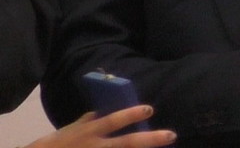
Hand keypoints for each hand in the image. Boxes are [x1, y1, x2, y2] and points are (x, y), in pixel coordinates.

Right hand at [26, 106, 175, 147]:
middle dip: (151, 140)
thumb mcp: (68, 131)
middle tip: (171, 135)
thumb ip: (87, 121)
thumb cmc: (52, 146)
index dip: (131, 114)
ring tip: (164, 147)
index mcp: (89, 133)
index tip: (149, 109)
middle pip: (127, 144)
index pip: (112, 121)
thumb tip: (101, 111)